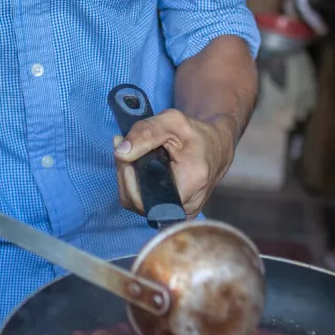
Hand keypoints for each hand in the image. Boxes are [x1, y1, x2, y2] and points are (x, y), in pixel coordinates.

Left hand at [112, 110, 236, 218]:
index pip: (144, 196)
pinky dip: (136, 186)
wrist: (215, 147)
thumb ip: (145, 133)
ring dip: (127, 180)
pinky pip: (146, 204)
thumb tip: (120, 152)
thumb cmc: (195, 133)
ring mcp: (181, 213)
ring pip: (138, 205)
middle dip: (124, 174)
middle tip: (123, 147)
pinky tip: (137, 167)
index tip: (124, 152)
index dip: (127, 176)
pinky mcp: (175, 213)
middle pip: (137, 202)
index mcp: (191, 183)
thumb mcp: (172, 121)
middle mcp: (187, 206)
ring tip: (130, 155)